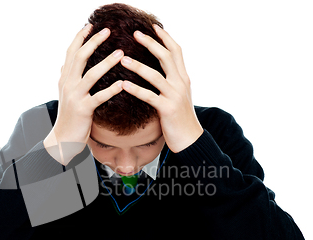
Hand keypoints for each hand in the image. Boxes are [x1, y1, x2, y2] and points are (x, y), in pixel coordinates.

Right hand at [44, 25, 123, 164]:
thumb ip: (66, 78)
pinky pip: (99, 98)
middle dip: (93, 42)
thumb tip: (64, 64)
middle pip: (80, 58)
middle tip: (107, 30)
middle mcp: (67, 84)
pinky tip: (122, 84)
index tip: (90, 25)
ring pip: (91, 75)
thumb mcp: (65, 94)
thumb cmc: (69, 116)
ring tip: (120, 53)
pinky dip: (111, 90)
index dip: (80, 38)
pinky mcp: (83, 110)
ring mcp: (75, 97)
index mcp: (65, 78)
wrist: (62, 139)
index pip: (71, 53)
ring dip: (106, 62)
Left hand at [120, 25, 202, 152]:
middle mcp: (181, 83)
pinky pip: (149, 97)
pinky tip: (124, 85)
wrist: (190, 139)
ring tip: (122, 59)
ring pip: (155, 76)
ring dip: (138, 66)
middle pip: (166, 57)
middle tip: (135, 33)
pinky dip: (136, 90)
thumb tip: (161, 68)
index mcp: (183, 77)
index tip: (153, 26)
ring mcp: (175, 96)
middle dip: (150, 43)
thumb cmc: (179, 117)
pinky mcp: (168, 109)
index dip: (165, 37)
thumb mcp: (178, 95)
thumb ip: (171, 80)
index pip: (176, 51)